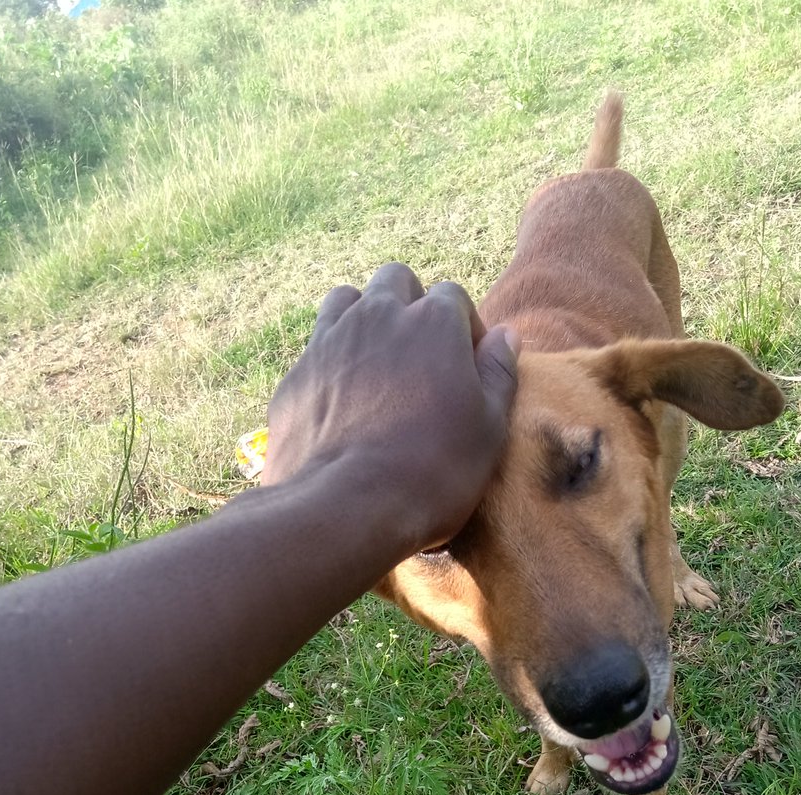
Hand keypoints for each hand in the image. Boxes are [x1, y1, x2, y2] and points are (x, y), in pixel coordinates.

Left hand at [260, 263, 518, 552]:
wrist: (344, 507)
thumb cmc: (431, 470)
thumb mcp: (489, 429)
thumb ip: (498, 374)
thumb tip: (505, 336)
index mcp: (433, 321)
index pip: (453, 296)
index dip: (463, 327)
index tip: (465, 364)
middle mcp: (378, 315)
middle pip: (396, 282)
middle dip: (411, 305)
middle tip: (420, 354)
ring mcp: (329, 340)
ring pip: (347, 301)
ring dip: (364, 318)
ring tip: (377, 362)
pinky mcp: (295, 374)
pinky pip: (315, 347)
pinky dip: (331, 360)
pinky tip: (341, 400)